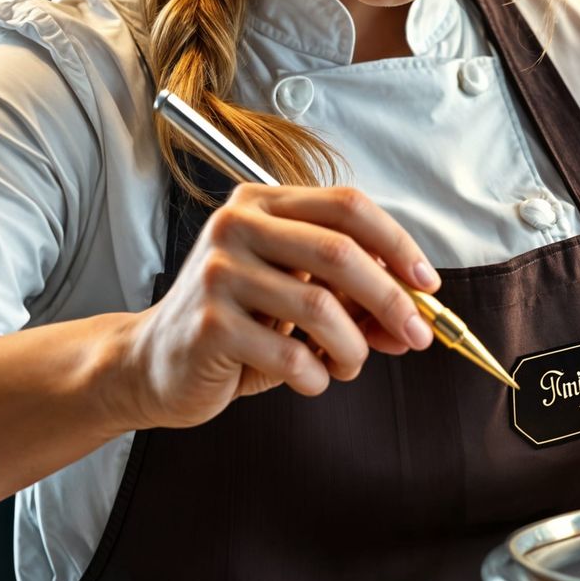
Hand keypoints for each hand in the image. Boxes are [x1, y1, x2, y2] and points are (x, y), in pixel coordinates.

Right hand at [119, 184, 439, 429]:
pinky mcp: (208, 323)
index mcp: (262, 203)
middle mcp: (237, 225)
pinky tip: (311, 377)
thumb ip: (350, 296)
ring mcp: (218, 271)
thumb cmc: (233, 323)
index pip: (347, 206)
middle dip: (392, 298)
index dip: (397, 243)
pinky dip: (317, 375)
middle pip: (341, 251)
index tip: (427, 284)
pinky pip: (291, 353)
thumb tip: (414, 318)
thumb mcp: (294, 295)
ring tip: (348, 364)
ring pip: (321, 307)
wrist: (152, 363)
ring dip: (353, 347)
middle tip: (417, 334)